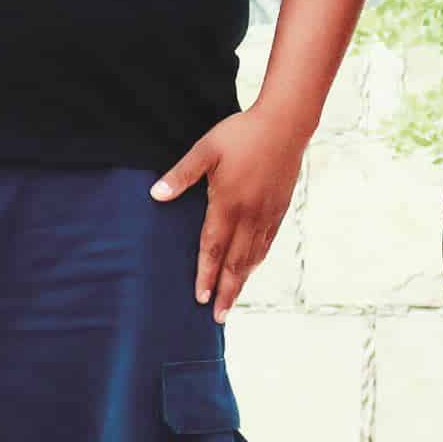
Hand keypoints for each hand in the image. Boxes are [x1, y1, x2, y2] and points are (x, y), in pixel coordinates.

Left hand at [153, 104, 312, 310]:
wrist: (286, 124)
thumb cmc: (242, 133)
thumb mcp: (205, 149)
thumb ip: (181, 175)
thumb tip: (155, 195)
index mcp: (228, 203)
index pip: (213, 248)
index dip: (206, 275)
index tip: (201, 298)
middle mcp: (249, 215)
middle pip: (236, 262)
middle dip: (227, 291)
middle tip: (219, 317)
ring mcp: (268, 213)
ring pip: (254, 256)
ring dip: (243, 281)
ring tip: (234, 301)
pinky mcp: (280, 207)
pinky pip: (268, 242)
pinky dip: (258, 260)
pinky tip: (252, 268)